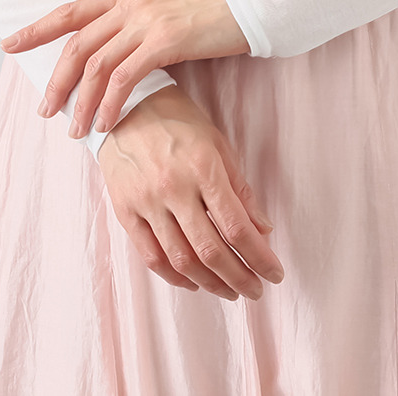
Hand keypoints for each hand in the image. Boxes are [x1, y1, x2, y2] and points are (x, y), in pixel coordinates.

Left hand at [1, 0, 249, 140]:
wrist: (247, 3)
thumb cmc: (209, 13)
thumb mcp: (164, 10)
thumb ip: (135, 25)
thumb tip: (113, 52)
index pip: (70, 11)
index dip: (37, 28)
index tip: (9, 44)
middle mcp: (130, 4)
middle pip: (77, 44)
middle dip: (56, 80)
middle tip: (44, 111)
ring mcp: (146, 20)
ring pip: (97, 64)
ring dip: (81, 102)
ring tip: (74, 131)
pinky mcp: (165, 39)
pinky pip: (126, 77)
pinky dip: (110, 103)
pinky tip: (104, 124)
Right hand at [94, 85, 284, 300]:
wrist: (123, 106)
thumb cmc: (177, 120)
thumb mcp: (216, 142)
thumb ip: (239, 188)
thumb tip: (263, 229)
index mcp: (203, 167)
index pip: (236, 226)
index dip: (259, 257)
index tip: (274, 273)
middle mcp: (174, 188)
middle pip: (211, 250)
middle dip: (239, 278)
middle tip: (256, 291)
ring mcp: (147, 202)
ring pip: (182, 260)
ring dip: (210, 284)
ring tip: (230, 292)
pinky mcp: (125, 212)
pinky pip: (151, 256)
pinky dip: (175, 276)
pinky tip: (194, 283)